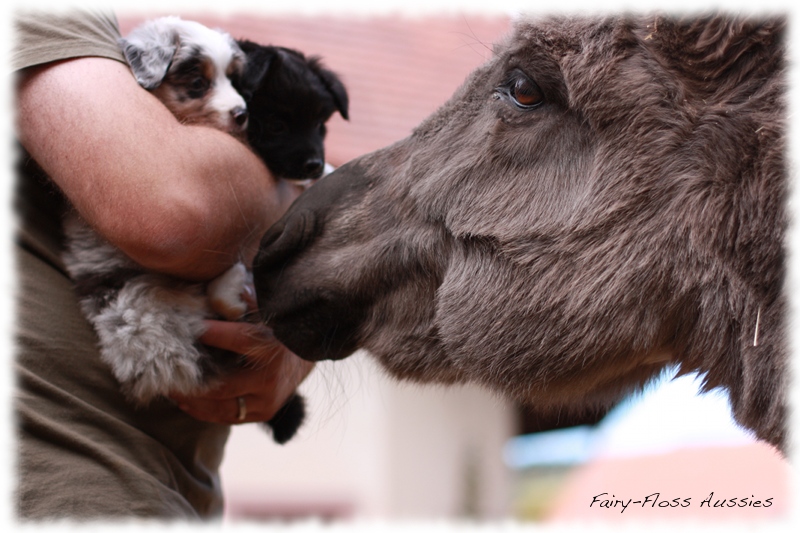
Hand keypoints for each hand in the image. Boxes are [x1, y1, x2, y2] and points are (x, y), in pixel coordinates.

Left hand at [171, 320, 313, 424]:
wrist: (303, 358)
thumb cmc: (276, 332)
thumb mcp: (265, 315)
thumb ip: (243, 306)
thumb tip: (213, 296)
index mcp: (274, 347)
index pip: (238, 340)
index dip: (212, 334)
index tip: (188, 328)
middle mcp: (271, 378)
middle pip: (224, 385)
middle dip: (191, 382)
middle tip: (166, 373)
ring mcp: (268, 400)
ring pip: (222, 407)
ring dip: (193, 400)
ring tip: (170, 390)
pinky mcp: (264, 413)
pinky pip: (228, 417)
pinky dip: (204, 411)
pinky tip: (186, 401)